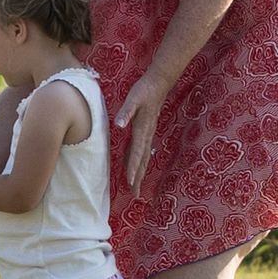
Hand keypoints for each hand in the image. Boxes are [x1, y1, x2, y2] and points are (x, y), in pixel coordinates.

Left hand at [114, 73, 169, 190]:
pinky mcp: (146, 131)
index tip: (130, 182)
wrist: (159, 83)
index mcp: (142, 129)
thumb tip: (119, 125)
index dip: (133, 168)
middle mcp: (147, 135)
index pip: (136, 153)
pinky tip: (134, 168)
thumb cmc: (144, 90)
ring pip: (143, 158)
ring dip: (140, 173)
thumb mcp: (133, 99)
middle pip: (142, 161)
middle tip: (135, 195)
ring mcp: (148, 134)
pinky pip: (141, 151)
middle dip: (138, 178)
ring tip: (135, 188)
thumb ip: (126, 112)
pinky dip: (138, 163)